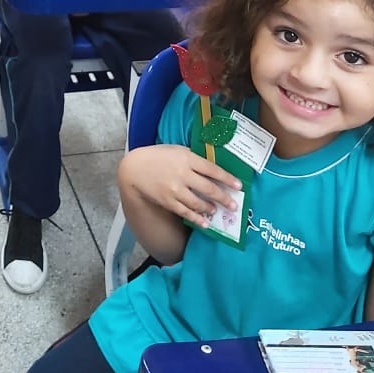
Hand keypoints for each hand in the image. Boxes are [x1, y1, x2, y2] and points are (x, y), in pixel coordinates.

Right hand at [120, 144, 241, 227]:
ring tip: (216, 211)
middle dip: (224, 198)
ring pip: (198, 202)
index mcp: (186, 158)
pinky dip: (197, 218)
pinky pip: (186, 212)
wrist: (134, 168)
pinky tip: (204, 223)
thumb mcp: (176, 150)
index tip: (239, 186)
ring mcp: (175, 189)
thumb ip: (193, 158)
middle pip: (208, 188)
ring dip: (210, 208)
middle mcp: (182, 174)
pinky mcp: (168, 201)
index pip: (212, 169)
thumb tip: (212, 168)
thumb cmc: (158, 156)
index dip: (227, 178)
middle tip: (234, 205)